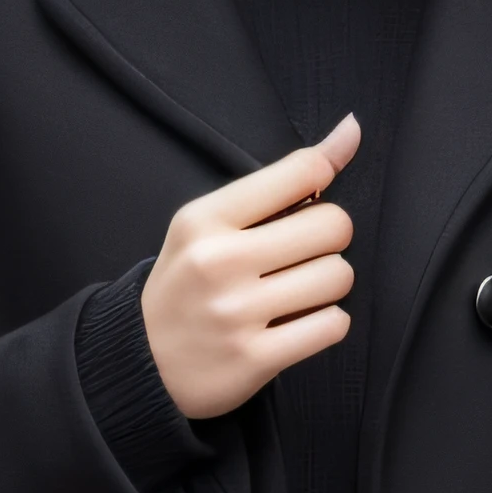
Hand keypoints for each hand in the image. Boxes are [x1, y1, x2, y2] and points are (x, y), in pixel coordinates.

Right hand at [141, 117, 360, 420]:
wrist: (140, 363)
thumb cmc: (187, 284)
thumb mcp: (211, 223)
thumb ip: (282, 180)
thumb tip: (351, 129)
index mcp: (206, 219)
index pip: (301, 172)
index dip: (323, 181)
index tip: (308, 201)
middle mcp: (219, 261)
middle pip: (333, 226)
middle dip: (329, 240)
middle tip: (301, 255)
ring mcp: (236, 312)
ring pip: (338, 276)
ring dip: (329, 285)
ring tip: (297, 292)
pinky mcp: (254, 357)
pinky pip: (333, 325)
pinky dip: (326, 323)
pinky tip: (298, 323)